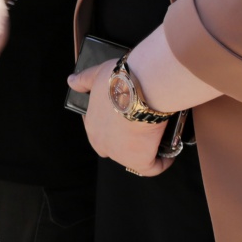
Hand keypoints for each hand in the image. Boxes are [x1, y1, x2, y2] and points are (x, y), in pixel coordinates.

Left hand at [68, 59, 175, 176]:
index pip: (99, 132)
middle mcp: (102, 144)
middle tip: (143, 127)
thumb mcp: (97, 74)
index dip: (113, 127)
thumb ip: (83, 80)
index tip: (126, 119)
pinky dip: (162, 162)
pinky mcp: (139, 161)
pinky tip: (170, 153)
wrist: (140, 87)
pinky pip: (152, 167)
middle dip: (128, 141)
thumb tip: (71, 82)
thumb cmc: (120, 79)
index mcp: (92, 125)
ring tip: (158, 137)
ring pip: (133, 157)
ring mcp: (120, 155)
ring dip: (145, 150)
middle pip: (115, 147)